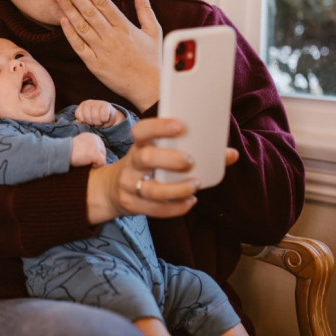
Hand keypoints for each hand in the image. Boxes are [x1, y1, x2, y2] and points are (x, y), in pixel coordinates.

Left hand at [56, 0, 161, 111]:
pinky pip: (79, 47)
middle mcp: (112, 37)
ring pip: (82, 26)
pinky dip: (70, 34)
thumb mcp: (154, 30)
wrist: (150, 88)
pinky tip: (63, 21)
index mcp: (125, 27)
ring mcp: (102, 51)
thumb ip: (145, 7)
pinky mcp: (95, 65)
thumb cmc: (153, 61)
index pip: (103, 3)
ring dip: (69, 10)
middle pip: (89, 11)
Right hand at [71, 132, 106, 167]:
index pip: (100, 145)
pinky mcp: (96, 154)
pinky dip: (97, 165)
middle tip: (89, 160)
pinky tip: (90, 165)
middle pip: (103, 151)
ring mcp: (97, 146)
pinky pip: (102, 162)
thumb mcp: (81, 143)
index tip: (89, 156)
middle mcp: (96, 139)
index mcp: (92, 136)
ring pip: (103, 156)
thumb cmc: (69, 149)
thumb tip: (95, 153)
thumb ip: (89, 145)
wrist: (64, 151)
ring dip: (97, 161)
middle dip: (98, 157)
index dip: (96, 152)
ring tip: (88, 162)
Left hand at [75, 100, 122, 127]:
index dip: (83, 121)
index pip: (78, 115)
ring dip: (98, 122)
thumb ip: (81, 121)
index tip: (87, 122)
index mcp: (82, 106)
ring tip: (100, 121)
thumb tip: (76, 122)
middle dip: (91, 122)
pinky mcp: (106, 105)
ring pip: (95, 116)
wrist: (109, 116)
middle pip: (87, 116)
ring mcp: (97, 102)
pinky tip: (105, 119)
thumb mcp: (86, 120)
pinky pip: (103, 116)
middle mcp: (89, 102)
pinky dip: (104, 120)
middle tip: (95, 123)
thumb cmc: (96, 119)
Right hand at [86, 117, 200, 223]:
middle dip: (172, 160)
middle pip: (147, 158)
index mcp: (138, 145)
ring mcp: (130, 186)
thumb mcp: (150, 150)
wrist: (112, 188)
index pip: (141, 131)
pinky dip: (177, 207)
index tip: (179, 126)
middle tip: (190, 161)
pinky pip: (156, 209)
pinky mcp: (133, 205)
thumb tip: (223, 150)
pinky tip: (190, 201)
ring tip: (195, 185)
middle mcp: (132, 164)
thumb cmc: (142, 165)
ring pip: (153, 190)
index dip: (159, 127)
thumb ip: (176, 147)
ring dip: (179, 189)